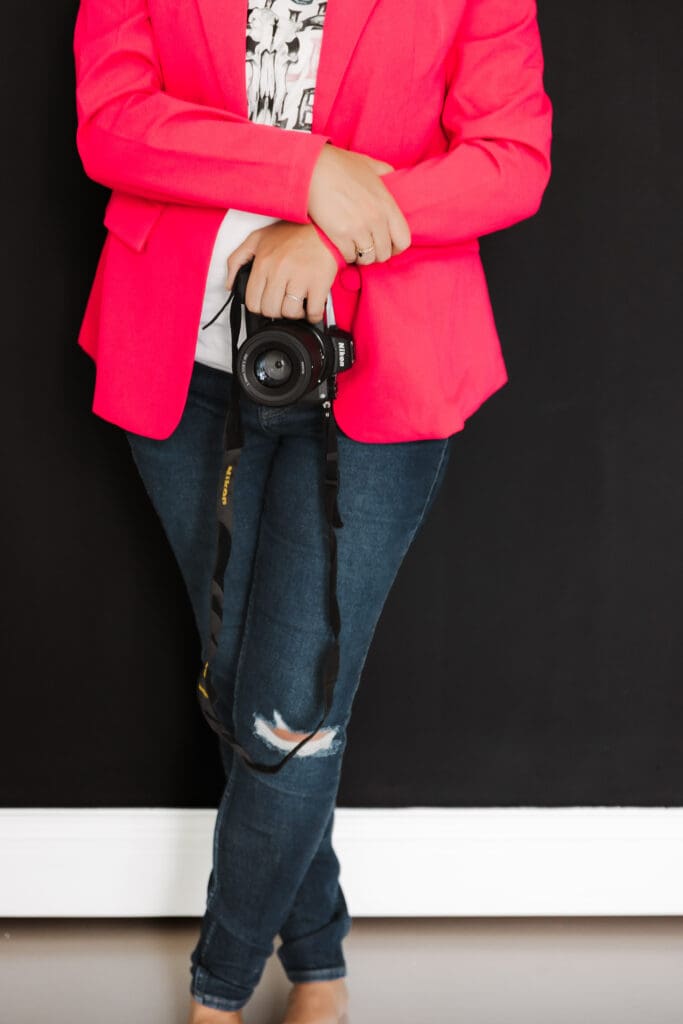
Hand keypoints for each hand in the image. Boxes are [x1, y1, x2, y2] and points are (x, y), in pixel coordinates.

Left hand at [225, 221, 338, 322]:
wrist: (324, 225)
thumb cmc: (291, 233)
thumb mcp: (257, 238)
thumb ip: (236, 260)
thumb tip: (230, 285)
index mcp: (263, 262)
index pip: (252, 301)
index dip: (260, 307)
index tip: (269, 302)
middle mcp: (279, 270)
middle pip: (270, 310)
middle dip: (276, 311)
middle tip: (284, 302)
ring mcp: (299, 277)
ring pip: (289, 313)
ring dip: (294, 314)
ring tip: (298, 303)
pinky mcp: (319, 282)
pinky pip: (313, 312)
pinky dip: (312, 315)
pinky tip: (312, 307)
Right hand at [307, 143, 411, 263]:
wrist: (312, 168)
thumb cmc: (339, 164)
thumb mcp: (369, 164)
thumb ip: (384, 172)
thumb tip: (391, 175)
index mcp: (387, 205)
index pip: (404, 240)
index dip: (396, 247)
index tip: (389, 246)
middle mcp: (376, 219)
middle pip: (384, 253)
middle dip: (377, 253)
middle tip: (368, 248)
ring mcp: (359, 228)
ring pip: (367, 258)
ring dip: (361, 256)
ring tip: (355, 248)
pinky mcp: (340, 235)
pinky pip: (349, 256)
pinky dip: (346, 254)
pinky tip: (342, 245)